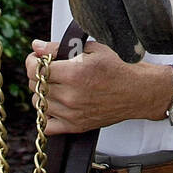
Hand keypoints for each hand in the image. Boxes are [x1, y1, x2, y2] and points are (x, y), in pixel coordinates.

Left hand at [24, 38, 170, 134]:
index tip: (38, 58)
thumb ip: (59, 48)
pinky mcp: (76, 126)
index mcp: (74, 73)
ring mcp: (73, 113)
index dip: (33, 61)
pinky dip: (47, 114)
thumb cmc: (119, 67)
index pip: (35, 69)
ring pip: (38, 103)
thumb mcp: (92, 49)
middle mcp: (71, 95)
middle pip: (35, 86)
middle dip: (37, 75)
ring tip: (56, 85)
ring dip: (42, 93)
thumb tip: (36, 46)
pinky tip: (57, 103)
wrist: (139, 91)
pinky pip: (47, 125)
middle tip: (49, 69)